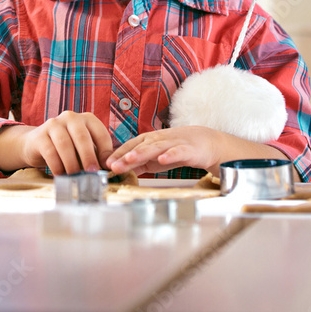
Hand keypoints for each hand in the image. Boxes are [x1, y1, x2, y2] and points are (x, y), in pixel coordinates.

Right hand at [0, 111, 113, 174]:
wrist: (36, 145)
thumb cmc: (66, 149)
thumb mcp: (82, 149)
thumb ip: (94, 155)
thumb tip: (107, 168)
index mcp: (86, 119)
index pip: (100, 133)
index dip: (105, 151)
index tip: (106, 167)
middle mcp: (71, 117)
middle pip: (82, 137)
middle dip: (88, 157)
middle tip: (91, 173)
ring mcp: (54, 124)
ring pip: (65, 144)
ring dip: (71, 163)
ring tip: (75, 176)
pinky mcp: (40, 135)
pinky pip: (50, 151)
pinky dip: (57, 166)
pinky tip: (60, 174)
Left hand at [107, 126, 224, 174]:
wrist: (205, 142)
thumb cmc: (176, 149)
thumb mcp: (154, 158)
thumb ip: (139, 164)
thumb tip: (120, 171)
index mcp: (149, 141)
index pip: (130, 146)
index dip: (118, 155)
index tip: (106, 165)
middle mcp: (158, 139)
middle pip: (139, 146)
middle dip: (125, 156)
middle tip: (113, 165)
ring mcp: (172, 143)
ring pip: (155, 147)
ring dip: (142, 152)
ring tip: (131, 159)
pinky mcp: (187, 149)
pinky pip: (177, 152)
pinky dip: (170, 155)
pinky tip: (162, 159)